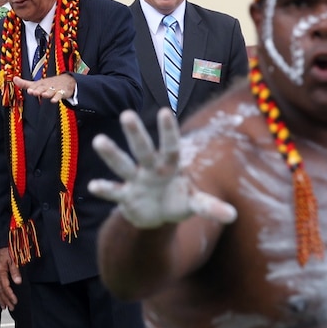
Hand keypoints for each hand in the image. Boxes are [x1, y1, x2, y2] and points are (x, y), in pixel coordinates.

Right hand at [0, 247, 20, 310]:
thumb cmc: (6, 251)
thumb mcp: (13, 260)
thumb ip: (15, 272)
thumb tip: (18, 282)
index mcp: (0, 272)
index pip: (5, 287)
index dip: (10, 295)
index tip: (15, 301)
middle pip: (0, 291)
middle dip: (6, 300)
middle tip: (12, 308)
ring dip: (1, 299)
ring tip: (5, 307)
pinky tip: (0, 298)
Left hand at [13, 76, 74, 103]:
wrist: (66, 81)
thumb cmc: (49, 83)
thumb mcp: (37, 83)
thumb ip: (25, 83)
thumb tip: (14, 79)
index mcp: (40, 83)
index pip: (35, 86)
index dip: (32, 88)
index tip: (28, 90)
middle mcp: (47, 85)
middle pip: (42, 88)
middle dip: (38, 90)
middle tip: (33, 92)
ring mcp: (54, 89)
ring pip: (50, 91)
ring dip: (47, 93)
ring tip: (43, 95)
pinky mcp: (62, 92)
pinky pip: (59, 95)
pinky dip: (56, 97)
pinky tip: (53, 100)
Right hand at [88, 108, 236, 227]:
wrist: (156, 215)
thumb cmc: (177, 200)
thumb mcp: (194, 204)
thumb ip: (210, 207)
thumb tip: (233, 216)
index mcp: (170, 165)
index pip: (170, 146)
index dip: (168, 131)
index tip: (164, 111)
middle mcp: (151, 169)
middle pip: (143, 150)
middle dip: (136, 134)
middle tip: (126, 114)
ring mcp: (136, 181)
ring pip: (123, 165)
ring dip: (112, 154)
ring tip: (99, 141)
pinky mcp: (125, 197)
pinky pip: (114, 192)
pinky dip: (105, 190)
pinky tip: (93, 186)